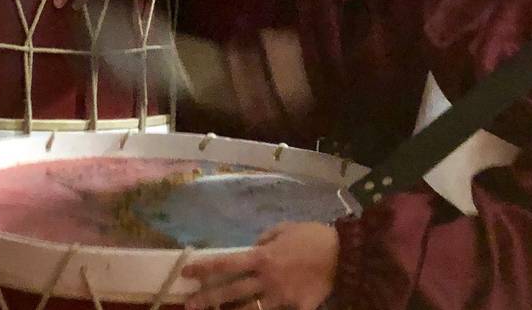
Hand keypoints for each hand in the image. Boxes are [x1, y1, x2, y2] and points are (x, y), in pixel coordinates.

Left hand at [182, 222, 337, 309]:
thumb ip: (265, 238)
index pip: (226, 263)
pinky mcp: (298, 309)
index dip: (205, 268)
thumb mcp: (284, 229)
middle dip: (208, 299)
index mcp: (262, 257)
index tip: (187, 273)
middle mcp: (267, 279)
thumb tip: (253, 246)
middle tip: (189, 305)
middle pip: (231, 292)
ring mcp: (281, 297)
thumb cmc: (312, 237)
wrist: (344, 255)